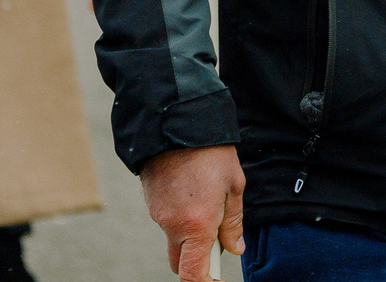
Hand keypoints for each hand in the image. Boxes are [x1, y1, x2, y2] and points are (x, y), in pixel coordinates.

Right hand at [141, 145, 244, 281]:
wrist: (174, 119)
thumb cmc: (210, 152)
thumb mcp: (233, 185)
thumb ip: (233, 222)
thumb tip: (234, 247)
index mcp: (197, 226)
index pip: (193, 275)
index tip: (218, 280)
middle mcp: (172, 225)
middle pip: (180, 262)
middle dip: (197, 259)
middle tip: (217, 237)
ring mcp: (158, 214)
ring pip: (175, 237)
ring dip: (190, 232)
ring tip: (206, 197)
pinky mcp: (151, 201)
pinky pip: (166, 219)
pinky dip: (180, 215)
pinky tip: (191, 189)